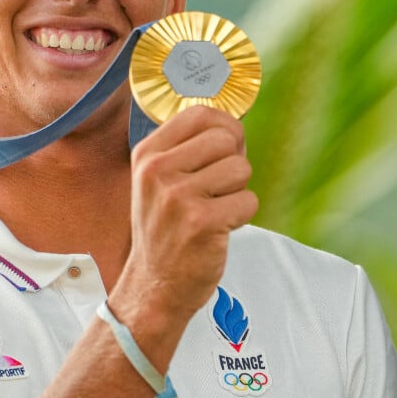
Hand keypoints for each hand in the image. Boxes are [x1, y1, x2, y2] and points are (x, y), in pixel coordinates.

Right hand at [125, 105, 256, 322]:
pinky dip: (241, 216)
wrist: (155, 283)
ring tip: (214, 208)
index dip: (224, 127)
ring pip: (241, 169)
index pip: (200, 114)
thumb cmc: (165, 228)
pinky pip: (248, 201)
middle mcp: (157, 171)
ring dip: (237, 191)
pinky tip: (218, 228)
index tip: (226, 148)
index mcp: (147, 154)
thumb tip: (233, 125)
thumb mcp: (157, 180)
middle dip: (233, 161)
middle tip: (218, 187)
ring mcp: (177, 197)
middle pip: (225, 138)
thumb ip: (187, 148)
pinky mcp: (201, 223)